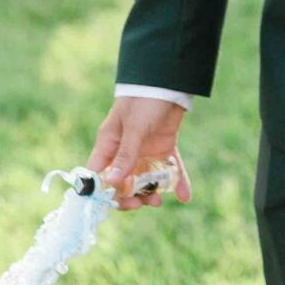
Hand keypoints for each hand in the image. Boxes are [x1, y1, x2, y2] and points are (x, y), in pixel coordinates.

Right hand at [85, 96, 192, 211]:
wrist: (169, 80)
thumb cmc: (144, 99)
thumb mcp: (134, 127)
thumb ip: (126, 155)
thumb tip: (113, 183)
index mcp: (109, 144)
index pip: (99, 174)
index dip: (103, 192)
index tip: (115, 204)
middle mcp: (125, 150)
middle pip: (122, 182)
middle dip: (130, 196)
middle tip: (141, 204)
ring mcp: (144, 150)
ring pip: (145, 179)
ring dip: (151, 192)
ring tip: (159, 200)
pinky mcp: (164, 147)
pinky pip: (169, 169)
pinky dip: (177, 182)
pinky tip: (185, 196)